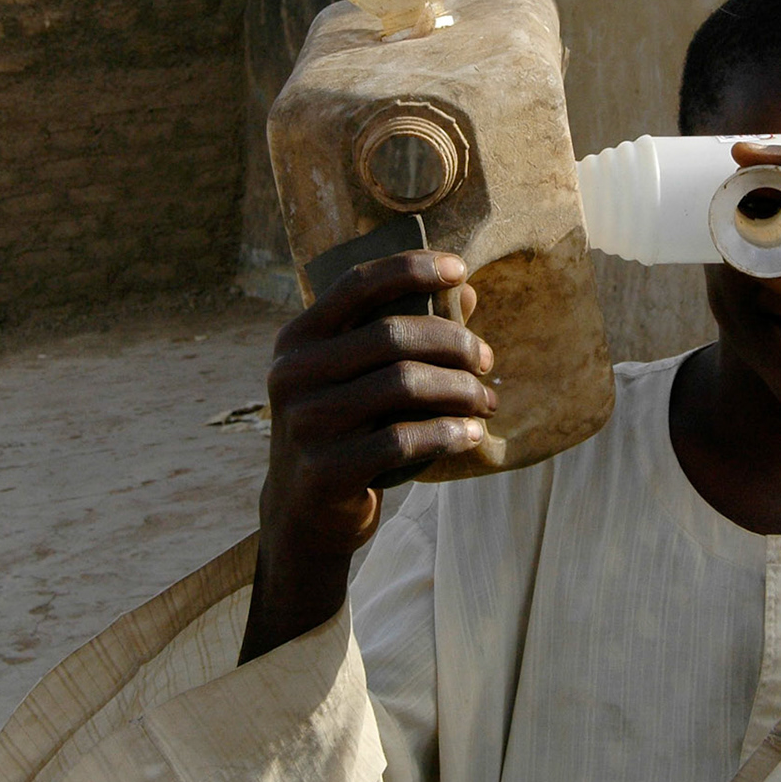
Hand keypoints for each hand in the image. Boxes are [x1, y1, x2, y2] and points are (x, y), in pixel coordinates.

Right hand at [241, 251, 493, 661]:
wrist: (303, 512)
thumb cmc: (345, 428)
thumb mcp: (360, 377)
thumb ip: (405, 332)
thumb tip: (467, 291)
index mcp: (297, 339)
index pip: (357, 284)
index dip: (412, 269)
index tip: (461, 269)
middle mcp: (293, 374)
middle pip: (392, 335)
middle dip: (454, 342)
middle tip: (487, 359)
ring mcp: (305, 423)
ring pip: (403, 384)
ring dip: (460, 389)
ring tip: (487, 400)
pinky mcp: (325, 470)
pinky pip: (403, 440)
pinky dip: (448, 433)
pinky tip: (472, 434)